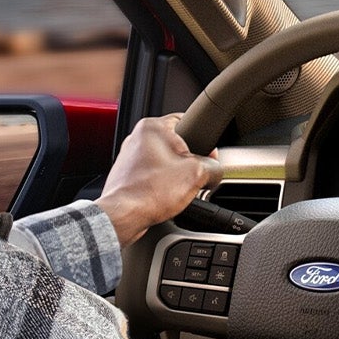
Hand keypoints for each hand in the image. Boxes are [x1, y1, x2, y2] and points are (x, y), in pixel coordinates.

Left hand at [97, 114, 220, 246]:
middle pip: (178, 145)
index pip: (189, 121)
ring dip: (176, 176)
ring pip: (166, 162)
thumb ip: (214, 167)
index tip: (208, 157)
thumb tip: (215, 171)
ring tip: (177, 189)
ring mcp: (130, 156)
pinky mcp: (128, 174)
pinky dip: (162, 185)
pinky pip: (154, 175)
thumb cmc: (149, 192)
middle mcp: (138, 137)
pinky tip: (165, 196)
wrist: (122, 216)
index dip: (205, 141)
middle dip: (190, 163)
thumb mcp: (197, 175)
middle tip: (193, 177)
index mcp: (153, 127)